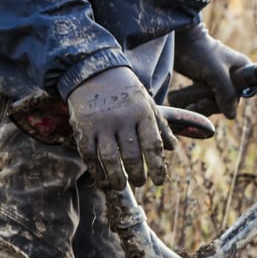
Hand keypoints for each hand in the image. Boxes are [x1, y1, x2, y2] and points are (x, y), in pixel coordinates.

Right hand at [65, 67, 173, 187]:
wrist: (94, 72)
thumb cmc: (126, 91)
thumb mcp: (147, 103)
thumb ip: (160, 126)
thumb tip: (173, 148)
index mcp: (142, 113)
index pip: (153, 145)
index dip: (157, 167)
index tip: (159, 181)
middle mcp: (122, 119)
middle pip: (131, 155)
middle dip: (137, 175)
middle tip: (140, 183)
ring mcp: (101, 124)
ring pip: (110, 158)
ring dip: (116, 177)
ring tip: (120, 185)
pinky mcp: (83, 127)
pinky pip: (89, 155)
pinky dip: (96, 170)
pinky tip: (102, 178)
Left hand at [172, 23, 249, 117]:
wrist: (179, 41)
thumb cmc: (200, 52)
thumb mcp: (215, 73)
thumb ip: (225, 94)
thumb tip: (232, 116)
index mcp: (244, 69)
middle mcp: (235, 77)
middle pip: (233, 102)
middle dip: (217, 106)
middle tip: (201, 103)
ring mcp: (221, 81)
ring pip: (219, 104)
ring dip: (205, 107)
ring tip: (192, 103)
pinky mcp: (207, 85)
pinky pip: (208, 101)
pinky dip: (198, 105)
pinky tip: (189, 104)